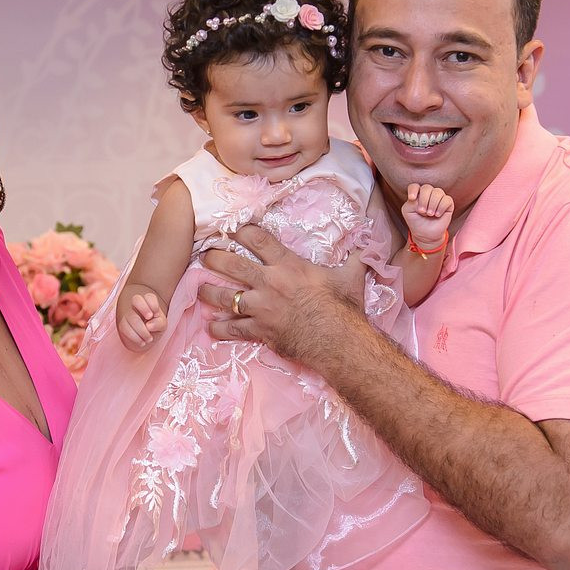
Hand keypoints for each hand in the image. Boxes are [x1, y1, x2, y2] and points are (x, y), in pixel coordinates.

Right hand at [117, 292, 164, 350]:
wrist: (146, 338)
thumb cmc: (155, 326)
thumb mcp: (162, 325)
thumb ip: (159, 323)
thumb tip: (148, 325)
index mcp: (148, 302)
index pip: (149, 297)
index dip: (153, 304)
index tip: (156, 314)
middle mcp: (137, 305)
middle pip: (136, 299)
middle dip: (144, 309)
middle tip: (150, 319)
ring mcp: (128, 314)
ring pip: (131, 317)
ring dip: (141, 330)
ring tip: (149, 339)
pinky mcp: (123, 325)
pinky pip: (125, 328)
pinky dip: (135, 337)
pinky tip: (142, 342)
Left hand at [198, 224, 364, 357]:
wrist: (338, 341)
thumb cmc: (344, 308)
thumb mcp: (352, 276)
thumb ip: (355, 257)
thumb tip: (368, 244)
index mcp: (289, 266)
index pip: (258, 240)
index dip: (241, 231)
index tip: (231, 228)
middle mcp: (270, 283)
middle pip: (232, 265)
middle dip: (214, 258)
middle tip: (205, 255)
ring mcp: (262, 308)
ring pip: (226, 296)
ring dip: (210, 292)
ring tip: (200, 288)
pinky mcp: (260, 331)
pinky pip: (233, 329)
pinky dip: (220, 328)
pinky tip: (210, 326)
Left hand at [402, 183, 453, 248]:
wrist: (426, 234)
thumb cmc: (416, 222)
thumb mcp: (408, 212)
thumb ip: (411, 202)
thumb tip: (420, 197)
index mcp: (417, 194)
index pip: (414, 186)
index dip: (413, 190)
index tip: (412, 199)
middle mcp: (428, 193)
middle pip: (426, 188)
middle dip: (423, 200)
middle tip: (422, 212)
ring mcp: (438, 197)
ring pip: (437, 192)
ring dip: (433, 204)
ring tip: (430, 214)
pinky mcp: (448, 203)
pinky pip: (447, 199)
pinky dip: (441, 207)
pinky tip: (437, 215)